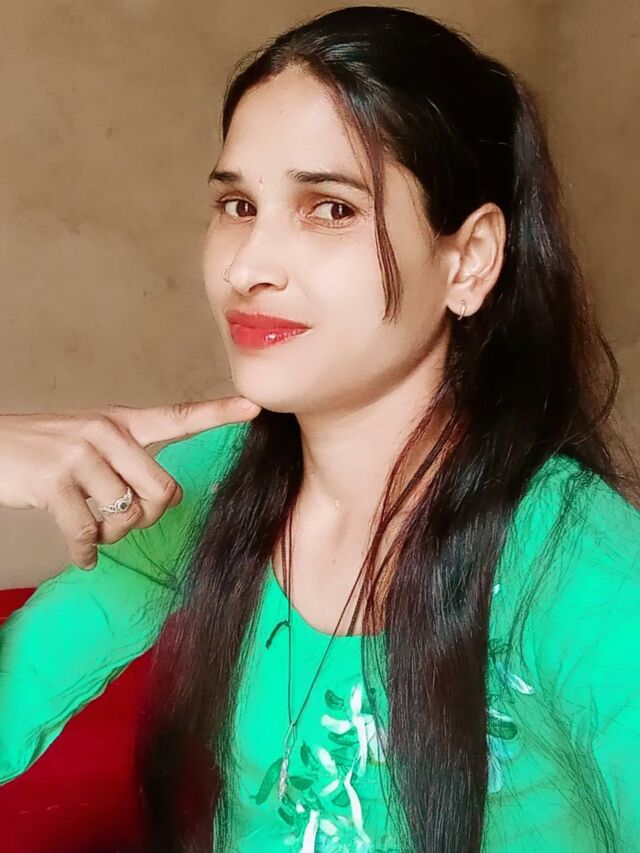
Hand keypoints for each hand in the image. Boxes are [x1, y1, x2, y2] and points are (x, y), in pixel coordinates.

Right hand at [0, 397, 260, 568]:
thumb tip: (159, 503)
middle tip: (125, 522)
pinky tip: (81, 555)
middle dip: (148, 518)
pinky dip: (85, 552)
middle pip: (162, 491)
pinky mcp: (53, 481)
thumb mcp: (91, 441)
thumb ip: (127, 461)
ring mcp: (79, 454)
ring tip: (94, 531)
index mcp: (122, 422)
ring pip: (125, 515)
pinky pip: (86, 532)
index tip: (254, 408)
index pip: (178, 417)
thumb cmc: (46, 451)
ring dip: (112, 536)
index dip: (218, 414)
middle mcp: (106, 432)